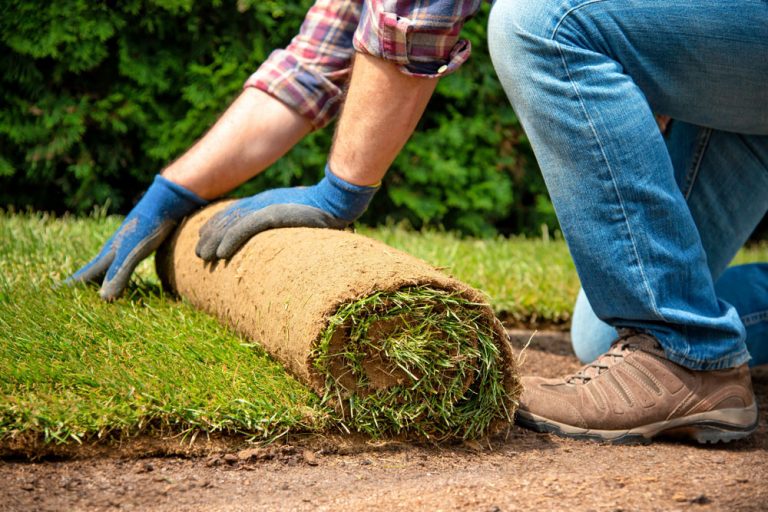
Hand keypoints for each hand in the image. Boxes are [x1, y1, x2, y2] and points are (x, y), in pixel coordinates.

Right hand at [65, 175, 207, 299]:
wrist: (163, 203)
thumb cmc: (146, 228)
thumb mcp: (132, 254)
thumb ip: (119, 274)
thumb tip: (103, 299)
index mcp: (107, 255)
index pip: (84, 275)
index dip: (70, 285)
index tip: (53, 293)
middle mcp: (112, 251)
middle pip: (92, 271)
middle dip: (80, 283)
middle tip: (65, 293)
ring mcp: (124, 246)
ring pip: (106, 266)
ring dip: (97, 278)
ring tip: (91, 287)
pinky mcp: (138, 244)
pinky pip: (121, 262)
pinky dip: (115, 271)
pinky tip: (119, 271)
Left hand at [195, 165, 378, 261]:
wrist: (336, 203)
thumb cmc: (321, 213)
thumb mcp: (295, 218)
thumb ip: (280, 223)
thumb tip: (276, 239)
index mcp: (266, 202)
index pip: (235, 214)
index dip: (217, 226)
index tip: (205, 239)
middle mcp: (262, 202)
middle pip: (229, 219)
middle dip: (211, 235)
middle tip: (199, 253)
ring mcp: (267, 207)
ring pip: (233, 225)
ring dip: (216, 242)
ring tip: (204, 257)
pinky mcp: (273, 214)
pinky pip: (246, 229)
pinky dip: (231, 240)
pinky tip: (221, 253)